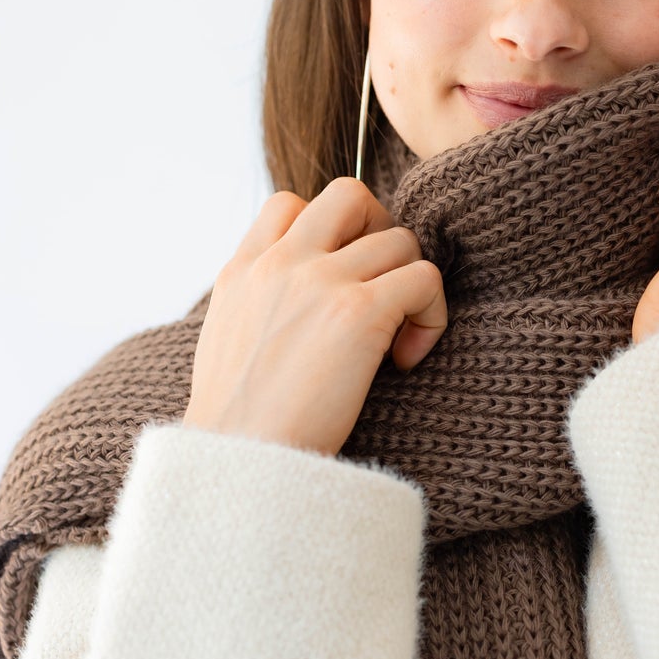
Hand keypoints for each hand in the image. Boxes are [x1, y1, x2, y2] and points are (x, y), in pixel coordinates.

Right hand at [182, 177, 449, 457]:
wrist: (239, 464)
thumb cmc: (239, 427)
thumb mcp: (227, 342)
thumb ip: (261, 302)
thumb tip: (305, 301)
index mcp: (242, 270)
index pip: (290, 202)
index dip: (329, 231)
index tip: (338, 281)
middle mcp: (280, 263)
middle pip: (351, 195)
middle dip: (380, 232)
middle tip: (381, 290)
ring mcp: (320, 281)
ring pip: (401, 240)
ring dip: (412, 287)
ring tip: (395, 340)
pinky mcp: (359, 312)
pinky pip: (425, 277)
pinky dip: (431, 316)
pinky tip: (406, 360)